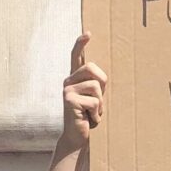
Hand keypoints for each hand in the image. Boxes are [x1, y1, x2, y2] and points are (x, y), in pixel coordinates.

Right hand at [60, 33, 107, 150]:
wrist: (78, 137)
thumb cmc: (89, 117)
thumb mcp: (95, 98)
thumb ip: (96, 85)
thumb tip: (103, 76)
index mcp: (75, 79)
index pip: (77, 57)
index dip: (81, 44)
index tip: (88, 33)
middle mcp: (68, 81)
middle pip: (94, 69)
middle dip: (103, 85)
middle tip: (97, 102)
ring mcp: (67, 89)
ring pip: (96, 87)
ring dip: (100, 103)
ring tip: (92, 112)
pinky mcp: (69, 100)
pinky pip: (94, 101)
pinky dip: (97, 113)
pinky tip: (89, 119)